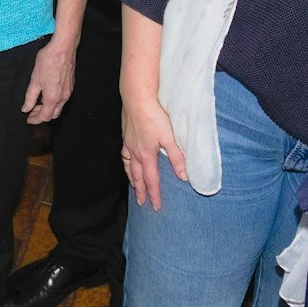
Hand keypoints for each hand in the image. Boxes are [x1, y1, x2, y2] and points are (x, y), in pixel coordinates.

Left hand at [21, 35, 75, 124]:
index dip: (35, 120)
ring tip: (37, 102)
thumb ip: (30, 97)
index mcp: (53, 98)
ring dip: (48, 108)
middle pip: (53, 114)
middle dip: (42, 115)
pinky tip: (46, 93)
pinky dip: (54, 101)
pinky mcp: (71, 85)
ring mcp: (69, 91)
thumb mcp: (35, 80)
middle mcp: (63, 98)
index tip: (28, 119)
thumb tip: (26, 108)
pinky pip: (62, 99)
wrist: (63, 48)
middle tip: (31, 111)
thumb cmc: (48, 62)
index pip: (44, 116)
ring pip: (58, 107)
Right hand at [120, 90, 186, 211]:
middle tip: (142, 203)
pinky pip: (124, 155)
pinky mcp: (125, 136)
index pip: (152, 181)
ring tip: (133, 186)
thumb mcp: (170, 138)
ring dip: (132, 179)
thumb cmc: (154, 116)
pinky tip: (128, 162)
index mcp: (147, 156)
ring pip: (128, 167)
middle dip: (140, 191)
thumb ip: (177, 158)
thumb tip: (183, 176)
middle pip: (137, 177)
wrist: (137, 99)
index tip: (156, 207)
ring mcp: (128, 145)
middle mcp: (135, 153)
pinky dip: (126, 164)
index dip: (154, 195)